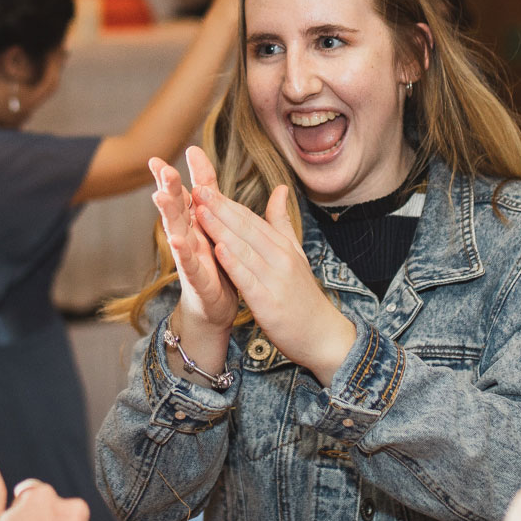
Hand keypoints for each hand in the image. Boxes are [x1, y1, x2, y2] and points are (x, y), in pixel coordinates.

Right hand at [150, 147, 239, 352]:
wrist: (215, 306)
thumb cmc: (213, 259)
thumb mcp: (213, 219)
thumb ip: (208, 187)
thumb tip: (196, 151)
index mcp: (196, 221)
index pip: (185, 193)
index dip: (175, 176)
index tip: (162, 156)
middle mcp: (188, 235)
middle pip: (176, 208)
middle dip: (167, 188)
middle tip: (161, 168)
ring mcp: (189, 257)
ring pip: (176, 232)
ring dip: (168, 215)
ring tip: (160, 197)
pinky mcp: (196, 278)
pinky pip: (189, 264)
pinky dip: (184, 253)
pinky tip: (178, 241)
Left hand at [191, 176, 356, 383]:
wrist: (321, 334)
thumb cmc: (303, 295)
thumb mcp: (295, 254)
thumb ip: (281, 222)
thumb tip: (279, 188)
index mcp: (283, 246)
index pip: (251, 219)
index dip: (227, 203)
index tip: (204, 186)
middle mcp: (280, 258)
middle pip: (246, 229)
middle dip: (220, 209)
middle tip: (198, 189)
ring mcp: (275, 279)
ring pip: (244, 250)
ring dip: (221, 230)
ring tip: (201, 212)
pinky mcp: (269, 302)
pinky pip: (249, 279)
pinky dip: (234, 264)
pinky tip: (218, 250)